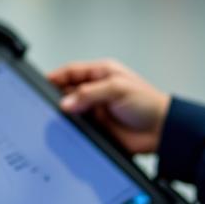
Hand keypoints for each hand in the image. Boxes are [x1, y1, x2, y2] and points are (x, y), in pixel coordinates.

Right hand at [47, 59, 170, 155]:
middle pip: (68, 90)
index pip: (71, 71)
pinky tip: (68, 129)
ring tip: (58, 117)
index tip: (42, 84)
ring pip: (71, 110)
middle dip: (57, 96)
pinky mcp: (97, 127)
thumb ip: (89, 94)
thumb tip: (66, 102)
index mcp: (102, 73)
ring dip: (64, 114)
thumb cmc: (149, 104)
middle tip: (49, 103)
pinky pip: (78, 126)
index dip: (56, 77)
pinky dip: (71, 128)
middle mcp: (97, 90)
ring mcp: (96, 109)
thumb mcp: (117, 90)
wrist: (162, 131)